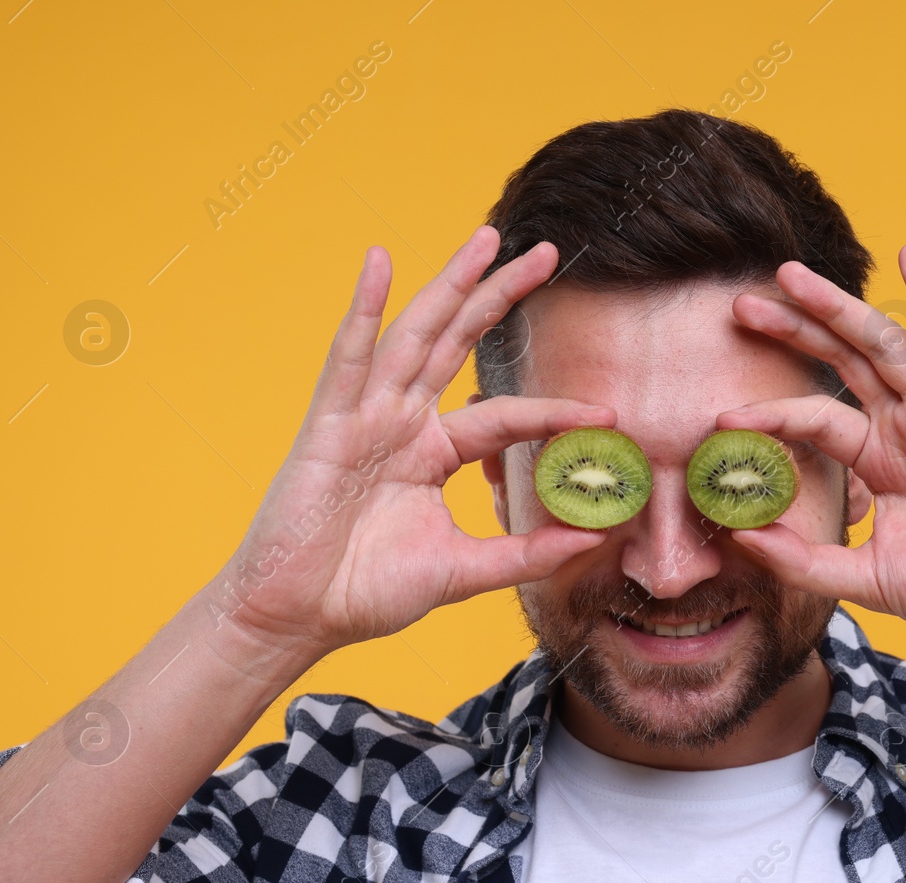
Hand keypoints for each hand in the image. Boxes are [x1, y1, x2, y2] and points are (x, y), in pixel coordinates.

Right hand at [210, 226, 613, 656]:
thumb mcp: (464, 570)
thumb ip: (526, 553)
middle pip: (460, 344)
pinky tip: (380, 263)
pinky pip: (348, 358)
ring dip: (450, 284)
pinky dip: (362, 309)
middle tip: (548, 253)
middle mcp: (401, 423)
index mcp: (431, 453)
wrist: (298, 618)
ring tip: (488, 239)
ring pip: (415, 337)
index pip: (505, 416)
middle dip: (500, 296)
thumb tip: (594, 538)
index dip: (553, 410)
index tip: (607, 412)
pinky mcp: (327, 425)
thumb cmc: (367, 593)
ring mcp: (364, 417)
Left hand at [716, 244, 905, 657]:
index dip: (770, 412)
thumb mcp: (863, 578)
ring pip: (882, 346)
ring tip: (790, 275)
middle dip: (794, 330)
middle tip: (741, 305)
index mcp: (879, 460)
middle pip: (841, 362)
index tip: (721, 416)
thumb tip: (739, 537)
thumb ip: (802, 559)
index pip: (814, 418)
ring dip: (838, 307)